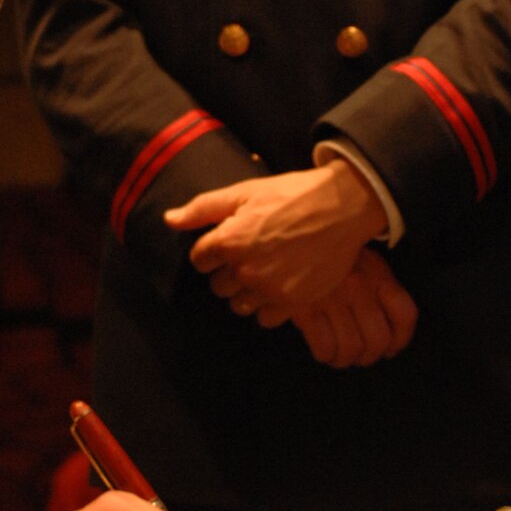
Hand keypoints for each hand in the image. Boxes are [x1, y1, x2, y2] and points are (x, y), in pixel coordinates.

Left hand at [164, 160, 388, 321]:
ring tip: (265, 271)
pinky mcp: (292, 302)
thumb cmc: (291, 194)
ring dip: (246, 292)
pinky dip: (268, 306)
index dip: (212, 250)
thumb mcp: (244, 192)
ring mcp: (269, 289)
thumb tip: (168, 219)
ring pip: (239, 305)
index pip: (199, 260)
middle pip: (218, 286)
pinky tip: (280, 285)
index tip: (230, 241)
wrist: (342, 206)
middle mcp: (245, 269)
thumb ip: (202, 208)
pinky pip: (264, 318)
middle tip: (251, 254)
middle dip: (228, 272)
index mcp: (228, 240)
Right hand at [292, 248, 416, 366]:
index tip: (391, 349)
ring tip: (339, 356)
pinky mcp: (305, 308)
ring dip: (345, 359)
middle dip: (370, 356)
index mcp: (377, 274)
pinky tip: (323, 351)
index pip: (404, 315)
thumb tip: (388, 335)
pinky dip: (325, 355)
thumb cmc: (330, 255)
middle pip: (377, 340)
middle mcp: (358, 286)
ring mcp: (332, 298)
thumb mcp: (363, 260)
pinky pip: (324, 346)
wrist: (290, 237)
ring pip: (350, 348)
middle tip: (361, 356)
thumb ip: (379, 288)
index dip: (401, 339)